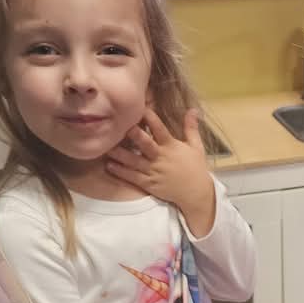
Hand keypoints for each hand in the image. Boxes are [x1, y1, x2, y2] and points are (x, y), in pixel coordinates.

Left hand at [104, 108, 215, 235]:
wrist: (196, 194)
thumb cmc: (196, 169)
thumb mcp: (196, 147)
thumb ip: (191, 128)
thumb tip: (192, 109)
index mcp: (171, 146)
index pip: (160, 129)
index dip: (150, 118)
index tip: (140, 108)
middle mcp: (161, 157)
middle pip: (145, 144)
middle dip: (134, 135)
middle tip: (121, 126)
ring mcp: (154, 171)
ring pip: (134, 161)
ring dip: (120, 154)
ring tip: (107, 147)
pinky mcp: (149, 184)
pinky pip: (133, 177)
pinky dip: (121, 171)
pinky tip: (110, 165)